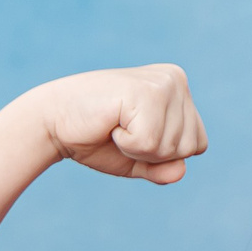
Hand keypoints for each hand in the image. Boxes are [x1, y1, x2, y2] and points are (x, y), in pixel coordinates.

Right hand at [28, 64, 206, 184]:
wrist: (54, 122)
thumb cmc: (96, 139)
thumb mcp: (138, 160)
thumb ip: (163, 168)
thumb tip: (181, 171)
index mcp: (179, 90)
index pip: (197, 144)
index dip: (163, 155)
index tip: (133, 134)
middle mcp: (176, 79)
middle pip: (188, 147)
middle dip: (152, 153)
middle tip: (121, 131)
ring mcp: (162, 83)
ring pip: (171, 146)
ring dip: (138, 148)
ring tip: (115, 125)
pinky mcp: (145, 92)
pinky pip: (150, 142)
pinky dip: (127, 144)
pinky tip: (110, 123)